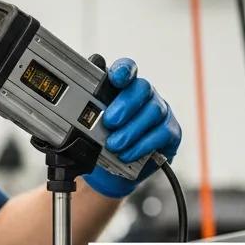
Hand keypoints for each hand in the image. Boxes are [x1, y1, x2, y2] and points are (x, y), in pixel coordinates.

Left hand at [84, 58, 181, 198]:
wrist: (111, 175)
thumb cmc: (99, 145)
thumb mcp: (86, 129)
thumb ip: (84, 114)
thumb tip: (74, 107)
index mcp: (122, 88)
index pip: (127, 69)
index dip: (123, 70)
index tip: (115, 78)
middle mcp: (143, 96)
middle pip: (142, 87)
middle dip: (125, 104)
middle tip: (109, 122)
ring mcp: (160, 112)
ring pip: (153, 111)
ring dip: (131, 130)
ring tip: (114, 145)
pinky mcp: (170, 132)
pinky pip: (162, 133)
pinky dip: (142, 145)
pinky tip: (128, 153)